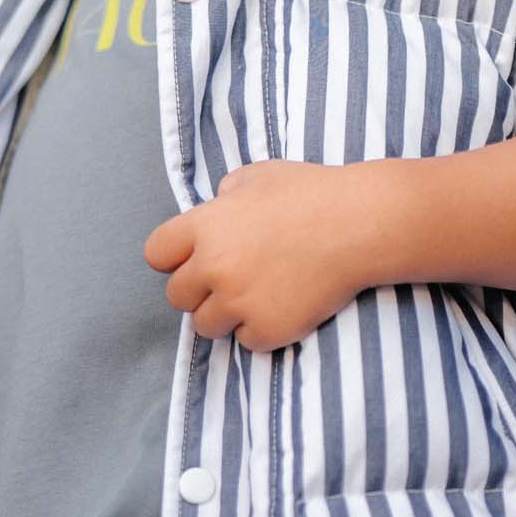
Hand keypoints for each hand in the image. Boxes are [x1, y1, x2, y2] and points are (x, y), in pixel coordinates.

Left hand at [144, 160, 367, 352]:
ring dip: (226, 315)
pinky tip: (284, 305)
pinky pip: (246, 341)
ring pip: (206, 325)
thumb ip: (228, 192)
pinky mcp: (266, 329)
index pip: (156, 254)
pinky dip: (262, 329)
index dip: (174, 258)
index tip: (194, 259)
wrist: (359, 224)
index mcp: (205, 226)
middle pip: (177, 296)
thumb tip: (219, 204)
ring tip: (257, 296)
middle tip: (232, 280)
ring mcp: (239, 302)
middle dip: (200, 290)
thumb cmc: (312, 193)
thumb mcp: (260, 175)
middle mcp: (213, 266)